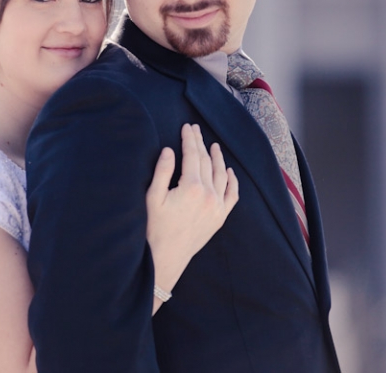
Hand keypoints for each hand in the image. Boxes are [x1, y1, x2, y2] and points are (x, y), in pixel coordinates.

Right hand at [146, 123, 238, 305]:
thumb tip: (169, 150)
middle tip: (195, 130)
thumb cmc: (154, 229)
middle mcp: (209, 195)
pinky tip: (229, 171)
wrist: (166, 259)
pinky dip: (233, 181)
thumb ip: (162, 171)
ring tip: (213, 145)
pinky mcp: (220, 218)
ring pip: (221, 175)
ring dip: (217, 158)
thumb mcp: (153, 198)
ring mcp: (217, 207)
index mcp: (192, 188)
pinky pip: (232, 195)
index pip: (192, 155)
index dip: (189, 139)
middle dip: (200, 144)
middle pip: (206, 162)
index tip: (187, 127)